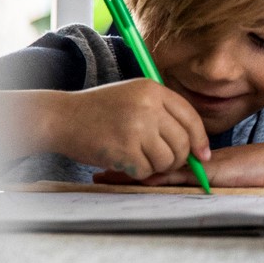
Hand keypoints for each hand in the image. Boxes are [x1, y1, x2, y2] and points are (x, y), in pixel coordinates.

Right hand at [41, 80, 209, 179]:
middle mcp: (148, 106)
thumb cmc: (97, 110)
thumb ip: (161, 113)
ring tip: (139, 159)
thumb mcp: (133, 97)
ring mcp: (136, 127)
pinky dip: (138, 172)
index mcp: (153, 90)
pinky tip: (125, 162)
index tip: (202, 155)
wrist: (61, 117)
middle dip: (177, 159)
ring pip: (167, 159)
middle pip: (182, 142)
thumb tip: (194, 142)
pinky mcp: (124, 148)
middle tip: (163, 163)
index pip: (190, 117)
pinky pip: (146, 170)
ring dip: (156, 167)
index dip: (199, 139)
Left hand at [101, 130, 263, 187]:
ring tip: (106, 175)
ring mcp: (202, 168)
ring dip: (134, 172)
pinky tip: (141, 177)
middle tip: (97, 174)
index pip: (160, 168)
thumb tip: (187, 192)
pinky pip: (180, 175)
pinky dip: (159, 176)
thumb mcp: (230, 183)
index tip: (110, 172)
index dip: (135, 169)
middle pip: (153, 166)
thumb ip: (208, 186)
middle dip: (125, 170)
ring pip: (160, 168)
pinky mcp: (211, 173)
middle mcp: (196, 166)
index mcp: (199, 170)